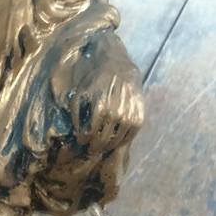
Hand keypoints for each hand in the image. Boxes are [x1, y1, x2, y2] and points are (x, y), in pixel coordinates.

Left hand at [51, 29, 143, 153]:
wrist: (118, 66)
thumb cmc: (95, 81)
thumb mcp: (80, 93)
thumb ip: (76, 113)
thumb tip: (77, 132)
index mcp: (100, 106)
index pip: (89, 133)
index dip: (84, 139)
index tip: (81, 140)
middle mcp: (116, 112)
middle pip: (103, 140)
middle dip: (94, 146)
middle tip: (91, 148)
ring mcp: (129, 115)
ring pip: (117, 140)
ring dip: (108, 146)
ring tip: (102, 145)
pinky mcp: (139, 116)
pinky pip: (130, 136)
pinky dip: (122, 141)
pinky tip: (116, 140)